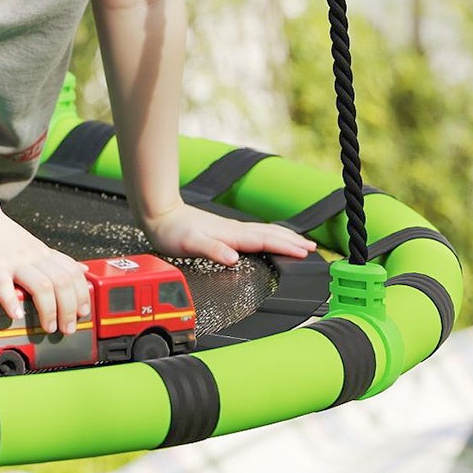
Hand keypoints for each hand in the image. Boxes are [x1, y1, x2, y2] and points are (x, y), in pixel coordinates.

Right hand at [0, 209, 92, 336]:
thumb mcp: (33, 244)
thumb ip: (54, 259)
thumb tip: (82, 270)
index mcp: (42, 253)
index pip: (73, 272)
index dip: (82, 295)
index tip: (82, 313)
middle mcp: (32, 256)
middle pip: (62, 282)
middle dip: (69, 309)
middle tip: (66, 328)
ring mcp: (13, 260)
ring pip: (42, 285)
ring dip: (49, 311)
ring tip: (48, 327)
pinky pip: (5, 285)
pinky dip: (12, 303)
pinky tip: (15, 314)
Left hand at [139, 201, 312, 265]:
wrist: (159, 214)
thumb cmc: (172, 231)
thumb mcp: (190, 243)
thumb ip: (212, 249)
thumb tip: (233, 258)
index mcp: (231, 235)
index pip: (265, 240)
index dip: (286, 246)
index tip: (305, 252)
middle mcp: (234, 230)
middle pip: (270, 234)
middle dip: (292, 240)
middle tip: (313, 248)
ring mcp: (230, 229)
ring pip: (264, 232)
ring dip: (284, 237)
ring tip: (300, 242)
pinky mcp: (225, 231)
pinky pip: (255, 233)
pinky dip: (269, 236)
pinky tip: (269, 240)